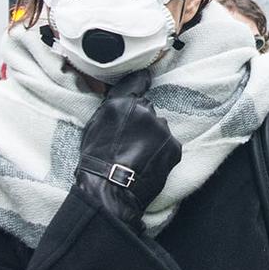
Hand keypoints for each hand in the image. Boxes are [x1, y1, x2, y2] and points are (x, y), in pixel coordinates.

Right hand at [74, 70, 181, 223]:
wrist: (110, 189)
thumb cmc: (96, 161)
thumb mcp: (95, 125)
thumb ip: (113, 107)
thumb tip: (125, 97)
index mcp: (122, 103)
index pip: (139, 81)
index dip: (142, 82)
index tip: (146, 80)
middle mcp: (145, 110)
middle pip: (147, 110)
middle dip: (141, 122)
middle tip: (129, 141)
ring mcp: (161, 128)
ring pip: (158, 128)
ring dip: (151, 138)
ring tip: (137, 156)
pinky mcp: (173, 146)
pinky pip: (168, 144)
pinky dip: (160, 152)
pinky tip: (147, 163)